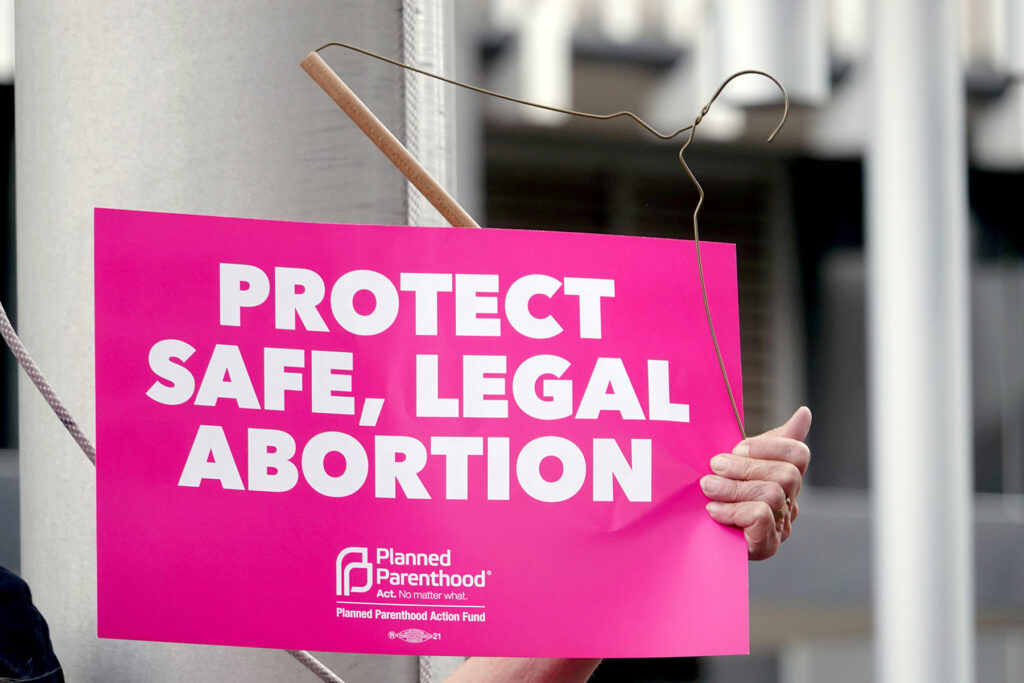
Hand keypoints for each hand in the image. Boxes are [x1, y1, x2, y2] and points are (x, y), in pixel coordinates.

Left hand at [700, 407, 811, 560]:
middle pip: (786, 474)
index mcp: (784, 478)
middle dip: (745, 467)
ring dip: (733, 488)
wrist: (694, 537)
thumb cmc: (716, 493)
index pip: (798, 454)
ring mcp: (781, 526)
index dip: (770, 447)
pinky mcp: (767, 545)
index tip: (738, 447)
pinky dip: (734, 510)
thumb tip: (805, 413)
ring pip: (772, 494)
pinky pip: (762, 517)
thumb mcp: (735, 462)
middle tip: (714, 467)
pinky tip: (715, 511)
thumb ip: (767, 441)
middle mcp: (789, 502)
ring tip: (708, 488)